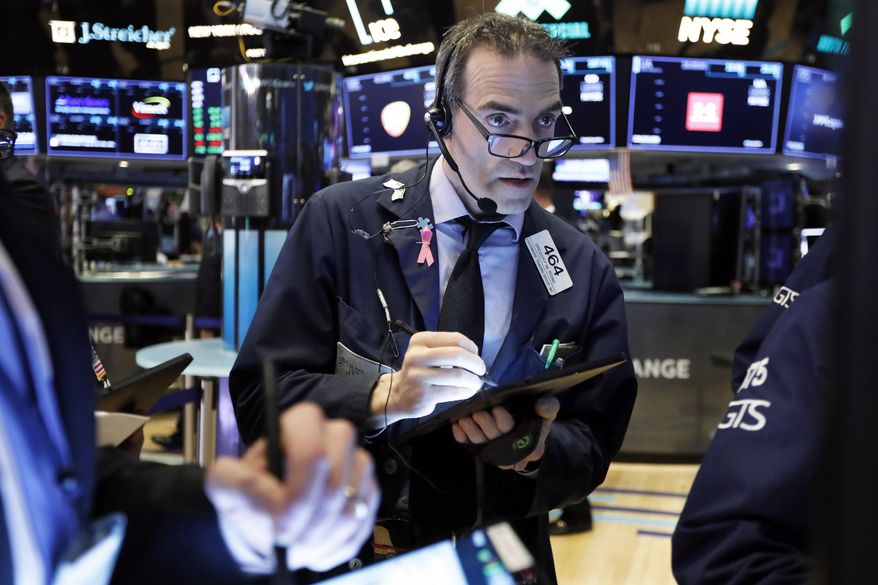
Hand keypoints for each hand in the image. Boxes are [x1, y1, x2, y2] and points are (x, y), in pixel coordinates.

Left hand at [205, 403, 378, 572]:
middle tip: (289, 546)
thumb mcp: (225, 483)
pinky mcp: (368, 491)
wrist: (265, 513)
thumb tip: (275, 502)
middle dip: (310, 525)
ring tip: (297, 551)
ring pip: (352, 509)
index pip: (313, 454)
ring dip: (322, 541)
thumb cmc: (248, 494)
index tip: (281, 527)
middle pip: (336, 485)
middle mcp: (335, 437)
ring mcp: (356, 463)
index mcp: (301, 424)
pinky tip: (315, 550)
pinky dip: (337, 547)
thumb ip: (238, 483)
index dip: (299, 496)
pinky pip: (363, 525)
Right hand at [368, 331, 485, 426]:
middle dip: (476, 363)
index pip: (455, 339)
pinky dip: (467, 392)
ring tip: (476, 383)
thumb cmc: (421, 372)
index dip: (471, 347)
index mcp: (420, 340)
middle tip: (481, 370)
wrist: (399, 395)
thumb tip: (476, 357)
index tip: (476, 355)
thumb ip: (449, 350)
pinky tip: (468, 391)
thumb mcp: (429, 354)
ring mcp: (418, 376)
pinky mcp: (423, 395)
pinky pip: (454, 392)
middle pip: (457, 355)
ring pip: (458, 375)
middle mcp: (416, 356)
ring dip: (473, 380)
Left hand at [451, 396, 559, 471]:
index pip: (518, 437)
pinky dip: (461, 436)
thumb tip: (542, 405)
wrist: (527, 431)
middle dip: (486, 426)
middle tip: (478, 412)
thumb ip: (549, 407)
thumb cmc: (536, 419)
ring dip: (471, 431)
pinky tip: (457, 424)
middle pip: (497, 441)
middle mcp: (513, 454)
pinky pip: (469, 446)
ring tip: (465, 417)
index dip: (505, 422)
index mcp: (532, 445)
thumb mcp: (547, 412)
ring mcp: (496, 454)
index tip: (497, 408)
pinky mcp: (482, 451)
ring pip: (481, 445)